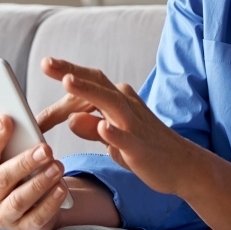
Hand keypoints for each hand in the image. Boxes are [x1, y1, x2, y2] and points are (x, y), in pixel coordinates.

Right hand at [0, 112, 69, 229]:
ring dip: (40, 182)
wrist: (31, 205)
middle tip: (46, 149)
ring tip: (57, 167)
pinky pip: (36, 217)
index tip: (8, 119)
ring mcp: (2, 215)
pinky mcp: (23, 228)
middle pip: (3, 178)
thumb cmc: (16, 173)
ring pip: (19, 200)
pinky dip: (50, 203)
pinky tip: (61, 188)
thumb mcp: (4, 155)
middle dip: (25, 162)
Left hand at [40, 57, 198, 195]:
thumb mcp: (113, 138)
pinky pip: (126, 138)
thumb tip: (70, 118)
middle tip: (47, 63)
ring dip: (89, 91)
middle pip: (97, 84)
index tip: (46, 64)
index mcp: (119, 100)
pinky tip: (101, 127)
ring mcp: (135, 125)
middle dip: (71, 72)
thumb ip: (91, 127)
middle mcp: (127, 106)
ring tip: (67, 82)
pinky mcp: (141, 147)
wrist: (184, 166)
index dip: (67, 74)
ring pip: (110, 103)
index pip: (90, 83)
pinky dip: (113, 132)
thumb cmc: (146, 149)